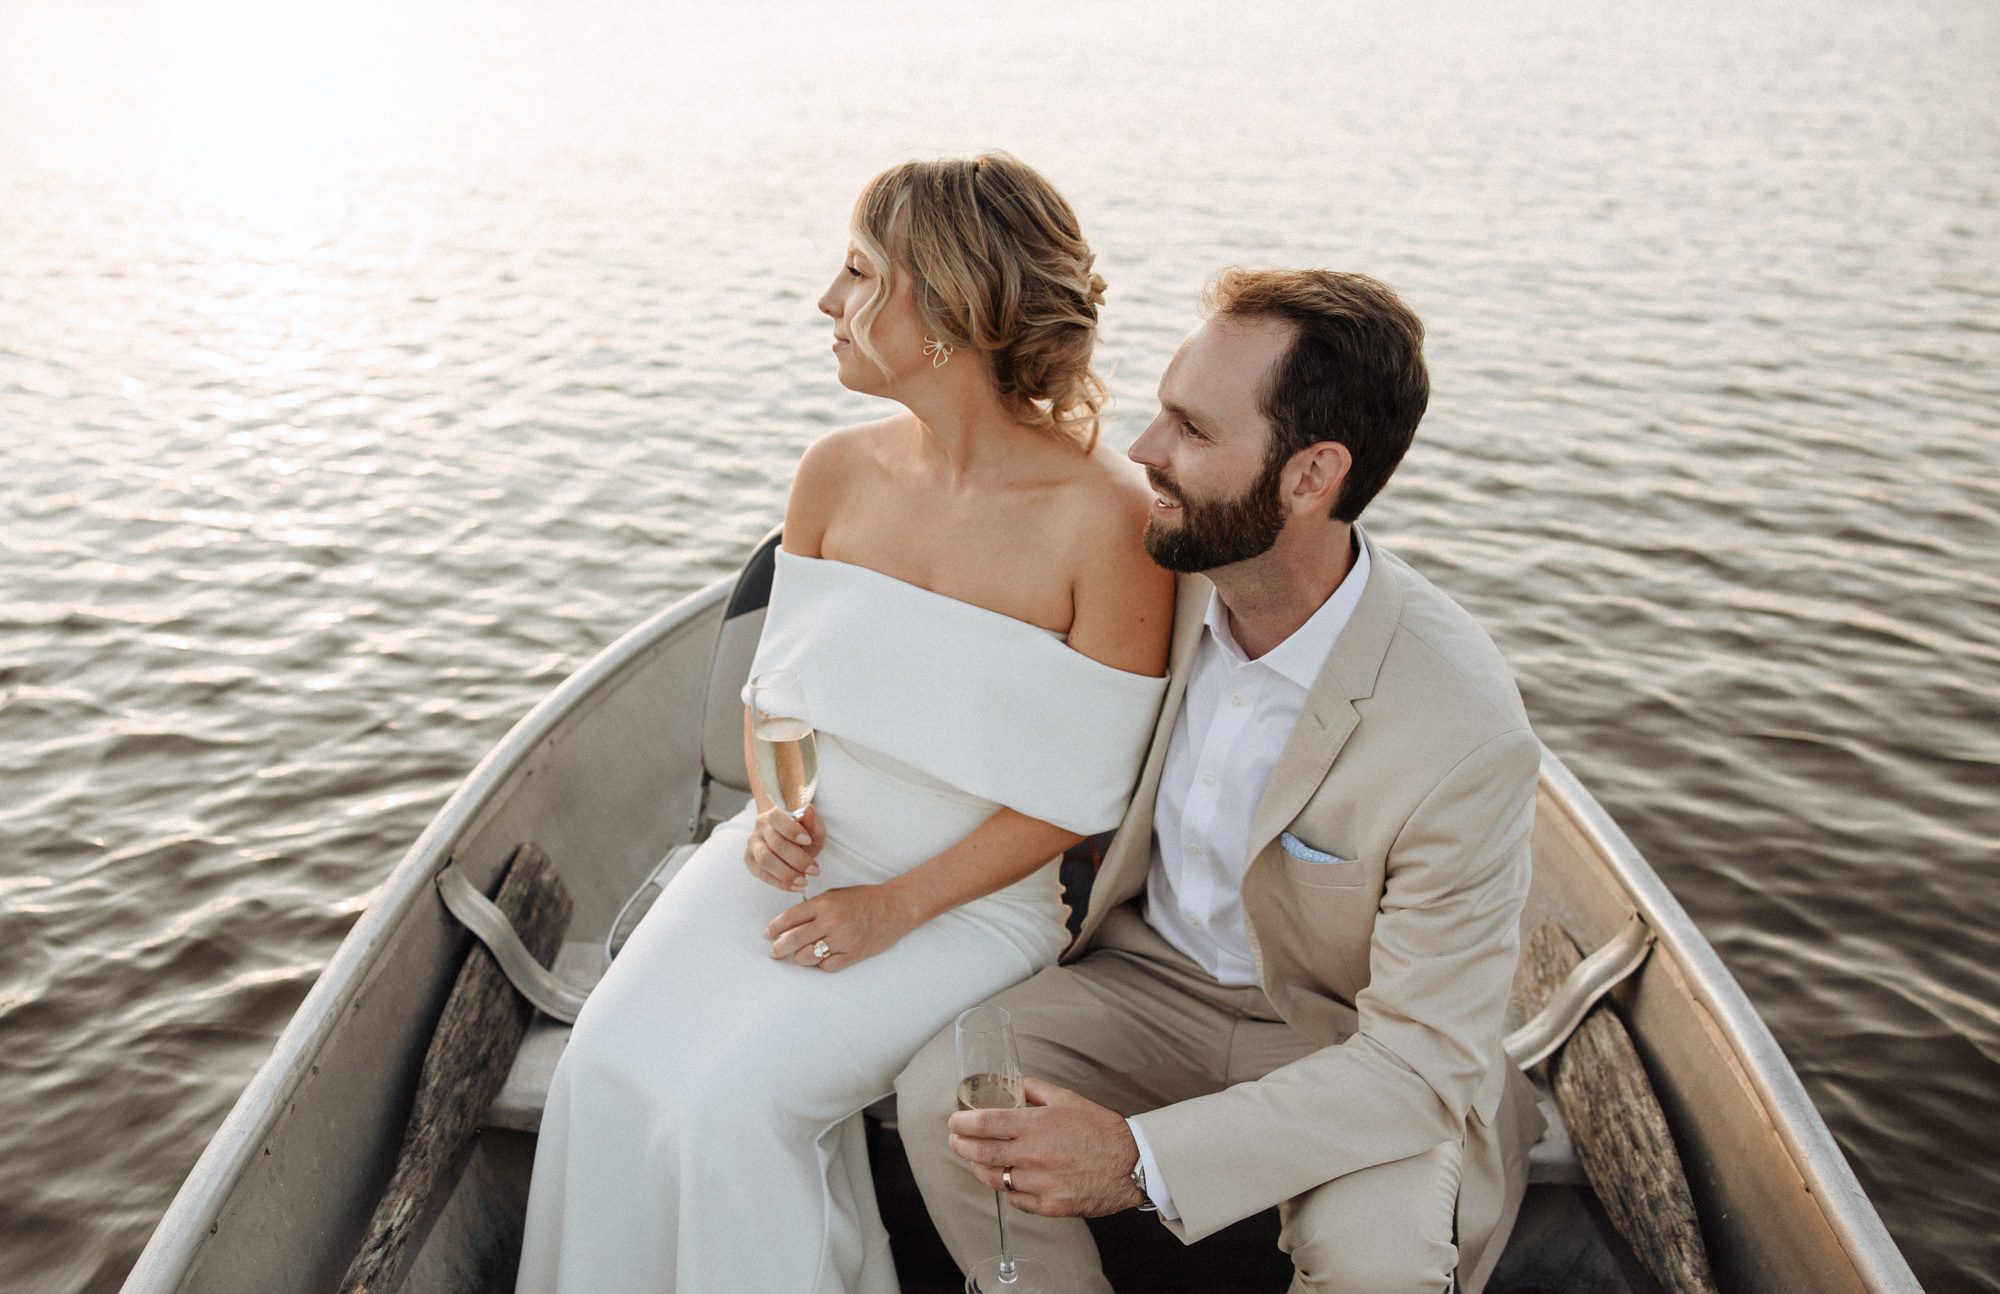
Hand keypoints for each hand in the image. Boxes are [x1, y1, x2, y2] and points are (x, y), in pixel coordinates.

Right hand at [743, 803, 822, 890]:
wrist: (788, 839)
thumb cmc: (803, 833)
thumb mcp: (813, 827)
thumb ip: (812, 822)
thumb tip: (809, 809)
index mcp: (774, 814)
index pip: (777, 818)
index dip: (792, 830)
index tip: (808, 841)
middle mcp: (760, 828)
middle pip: (775, 844)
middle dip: (797, 860)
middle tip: (815, 870)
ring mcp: (753, 845)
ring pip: (765, 861)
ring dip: (787, 874)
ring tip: (804, 881)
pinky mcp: (750, 861)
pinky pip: (762, 874)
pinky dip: (780, 883)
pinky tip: (795, 887)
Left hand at [764, 882, 916, 971]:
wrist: (894, 907)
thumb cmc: (864, 899)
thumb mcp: (835, 895)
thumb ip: (813, 907)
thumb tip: (789, 924)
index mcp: (824, 904)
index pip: (790, 918)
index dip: (774, 928)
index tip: (767, 934)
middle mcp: (831, 921)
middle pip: (793, 940)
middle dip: (779, 949)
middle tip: (775, 952)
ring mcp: (842, 939)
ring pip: (807, 957)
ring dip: (801, 958)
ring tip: (801, 955)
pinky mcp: (853, 954)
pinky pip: (827, 966)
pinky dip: (822, 964)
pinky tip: (822, 958)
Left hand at [947, 1077, 1145, 1216]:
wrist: (1131, 1163)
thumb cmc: (1101, 1130)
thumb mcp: (1068, 1098)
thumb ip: (1035, 1090)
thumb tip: (1010, 1084)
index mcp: (1037, 1125)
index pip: (985, 1123)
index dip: (962, 1122)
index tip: (954, 1121)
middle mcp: (1034, 1155)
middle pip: (980, 1153)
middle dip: (959, 1146)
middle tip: (955, 1141)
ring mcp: (1040, 1184)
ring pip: (993, 1180)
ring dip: (978, 1168)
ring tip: (975, 1160)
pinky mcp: (1049, 1206)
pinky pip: (1015, 1200)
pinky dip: (1007, 1189)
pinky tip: (1008, 1179)